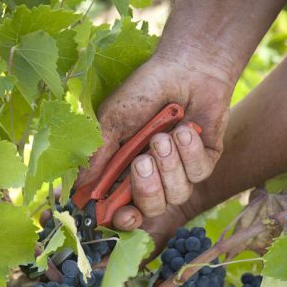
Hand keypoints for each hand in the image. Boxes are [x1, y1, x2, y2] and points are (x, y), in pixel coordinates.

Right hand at [76, 56, 232, 229]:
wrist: (183, 67)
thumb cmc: (142, 91)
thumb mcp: (111, 122)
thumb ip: (97, 156)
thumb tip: (80, 189)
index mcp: (127, 172)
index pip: (125, 210)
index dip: (124, 220)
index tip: (121, 215)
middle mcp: (155, 177)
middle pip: (153, 210)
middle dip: (148, 190)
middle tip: (142, 160)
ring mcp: (181, 171)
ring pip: (178, 194)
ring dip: (169, 165)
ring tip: (164, 135)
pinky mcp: (205, 161)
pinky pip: (199, 173)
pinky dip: (190, 151)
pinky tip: (184, 128)